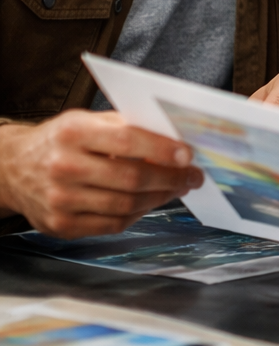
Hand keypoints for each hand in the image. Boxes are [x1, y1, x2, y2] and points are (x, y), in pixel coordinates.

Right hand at [0, 111, 202, 237]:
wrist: (13, 168)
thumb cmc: (61, 141)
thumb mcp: (87, 120)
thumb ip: (126, 126)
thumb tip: (174, 137)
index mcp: (73, 133)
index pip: (127, 141)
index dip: (162, 150)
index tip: (188, 154)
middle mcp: (64, 167)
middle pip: (130, 178)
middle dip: (171, 178)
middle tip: (192, 176)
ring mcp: (60, 200)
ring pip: (125, 205)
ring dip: (159, 198)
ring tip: (177, 188)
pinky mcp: (60, 225)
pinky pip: (112, 225)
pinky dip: (138, 214)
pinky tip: (149, 203)